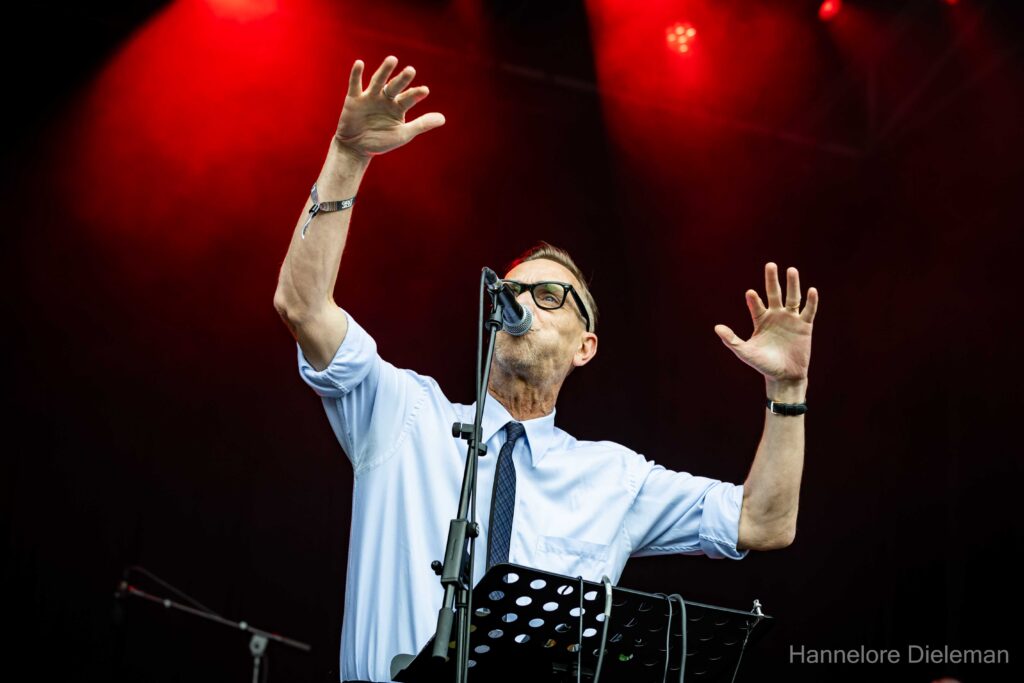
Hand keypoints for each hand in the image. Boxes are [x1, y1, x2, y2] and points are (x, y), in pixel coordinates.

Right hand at [333, 56, 445, 158]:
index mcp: (398, 106)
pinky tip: (359, 63)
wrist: (357, 148)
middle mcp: (385, 98)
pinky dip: (356, 74)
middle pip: (395, 86)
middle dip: (402, 79)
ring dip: (384, 71)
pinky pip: (355, 84)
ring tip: (392, 59)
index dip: (416, 94)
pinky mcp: (354, 99)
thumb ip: (422, 124)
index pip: (409, 98)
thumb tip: (443, 119)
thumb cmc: (382, 141)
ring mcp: (370, 97)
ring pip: (378, 81)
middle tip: (411, 70)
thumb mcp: (403, 134)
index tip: (425, 90)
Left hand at [715, 263, 817, 390]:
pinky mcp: (805, 326)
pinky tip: (811, 290)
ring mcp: (791, 319)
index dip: (753, 300)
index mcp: (760, 320)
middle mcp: (776, 316)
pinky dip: (811, 301)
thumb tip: (716, 327)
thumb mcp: (745, 352)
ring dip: (792, 284)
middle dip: (772, 280)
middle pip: (774, 294)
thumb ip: (731, 340)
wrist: (784, 376)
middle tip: (770, 265)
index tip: (750, 293)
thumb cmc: (763, 365)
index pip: (756, 305)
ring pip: (792, 298)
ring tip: (791, 270)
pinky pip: (808, 311)